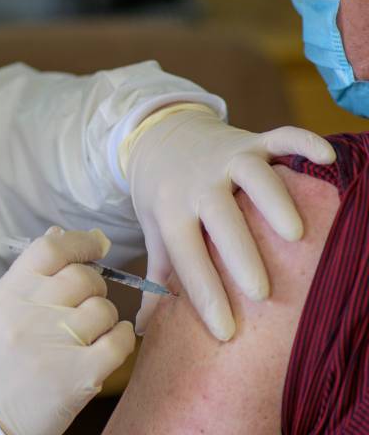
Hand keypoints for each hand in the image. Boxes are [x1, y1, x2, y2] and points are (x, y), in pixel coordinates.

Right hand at [0, 227, 134, 434]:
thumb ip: (28, 274)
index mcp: (8, 294)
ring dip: (103, 317)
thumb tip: (60, 235)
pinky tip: (105, 344)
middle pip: (83, 276)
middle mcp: (30, 314)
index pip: (50, 249)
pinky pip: (119, 341)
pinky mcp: (80, 375)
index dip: (79, 242)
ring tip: (87, 331)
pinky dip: (118, 339)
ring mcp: (56, 344)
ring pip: (104, 308)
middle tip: (84, 300)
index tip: (94, 246)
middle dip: (93, 284)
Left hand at [126, 107, 333, 339]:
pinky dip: (302, 143)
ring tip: (296, 235)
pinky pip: (279, 138)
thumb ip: (158, 279)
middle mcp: (198, 183)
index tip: (226, 333)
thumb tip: (146, 331)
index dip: (204, 296)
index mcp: (171, 210)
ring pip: (253, 176)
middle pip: (220, 219)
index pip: (186, 258)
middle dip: (241, 256)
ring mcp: (226, 159)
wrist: (160, 136)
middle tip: (262, 294)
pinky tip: (325, 157)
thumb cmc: (163, 195)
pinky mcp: (251, 141)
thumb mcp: (153, 231)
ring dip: (274, 202)